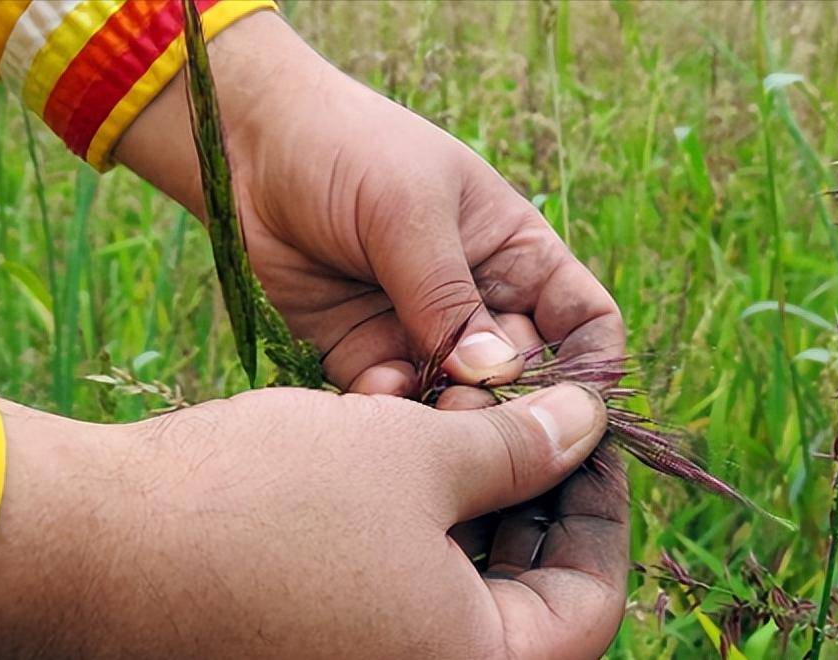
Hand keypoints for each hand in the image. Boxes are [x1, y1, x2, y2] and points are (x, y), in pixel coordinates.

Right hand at [0, 385, 626, 656]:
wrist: (93, 544)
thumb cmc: (266, 500)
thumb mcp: (415, 455)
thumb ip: (521, 447)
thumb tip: (588, 425)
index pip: (590, 605)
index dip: (601, 512)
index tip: (591, 439)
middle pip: (525, 604)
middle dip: (536, 507)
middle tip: (533, 422)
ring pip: (459, 598)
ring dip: (476, 514)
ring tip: (468, 425)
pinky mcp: (313, 652)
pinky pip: (399, 599)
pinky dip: (420, 536)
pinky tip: (410, 459)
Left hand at [116, 11, 624, 394]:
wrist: (245, 146)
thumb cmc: (347, 150)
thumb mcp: (409, 211)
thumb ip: (449, 298)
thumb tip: (497, 377)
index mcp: (516, 254)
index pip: (584, 322)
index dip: (593, 368)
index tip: (575, 411)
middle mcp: (479, 301)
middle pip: (525, 379)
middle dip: (510, 406)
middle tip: (477, 412)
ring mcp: (421, 333)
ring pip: (459, 402)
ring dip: (449, 418)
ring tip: (425, 409)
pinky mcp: (362, 356)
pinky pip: (393, 404)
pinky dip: (389, 411)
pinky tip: (372, 394)